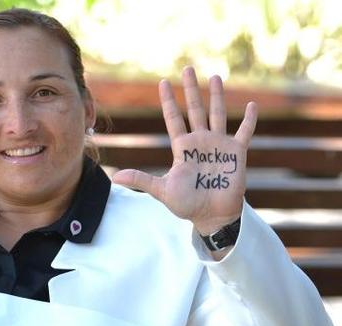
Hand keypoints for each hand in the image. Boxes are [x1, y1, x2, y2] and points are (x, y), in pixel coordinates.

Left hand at [112, 66, 257, 235]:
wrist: (211, 215)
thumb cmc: (186, 204)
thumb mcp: (162, 190)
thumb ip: (141, 180)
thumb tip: (115, 178)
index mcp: (182, 148)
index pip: (173, 119)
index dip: (168, 101)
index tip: (162, 83)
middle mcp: (200, 141)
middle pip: (194, 109)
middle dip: (190, 89)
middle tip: (187, 68)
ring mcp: (219, 145)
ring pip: (217, 114)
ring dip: (216, 96)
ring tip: (215, 77)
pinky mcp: (236, 153)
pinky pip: (244, 132)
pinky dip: (249, 120)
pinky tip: (252, 105)